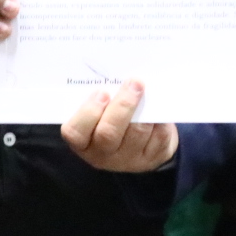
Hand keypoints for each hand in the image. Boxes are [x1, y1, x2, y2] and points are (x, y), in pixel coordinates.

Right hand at [60, 81, 178, 171]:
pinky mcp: (152, 158)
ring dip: (144, 108)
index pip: (75, 132)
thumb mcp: (99, 112)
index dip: (88, 112)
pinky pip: (158, 136)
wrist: (139, 141)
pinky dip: (159, 118)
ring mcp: (128, 160)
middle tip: (133, 83)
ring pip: (137, 133)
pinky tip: (157, 105)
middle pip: (108, 133)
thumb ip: (100, 99)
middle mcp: (102, 154)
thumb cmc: (111, 118)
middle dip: (122, 105)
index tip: (102, 92)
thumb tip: (116, 75)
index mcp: (82, 142)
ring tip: (145, 89)